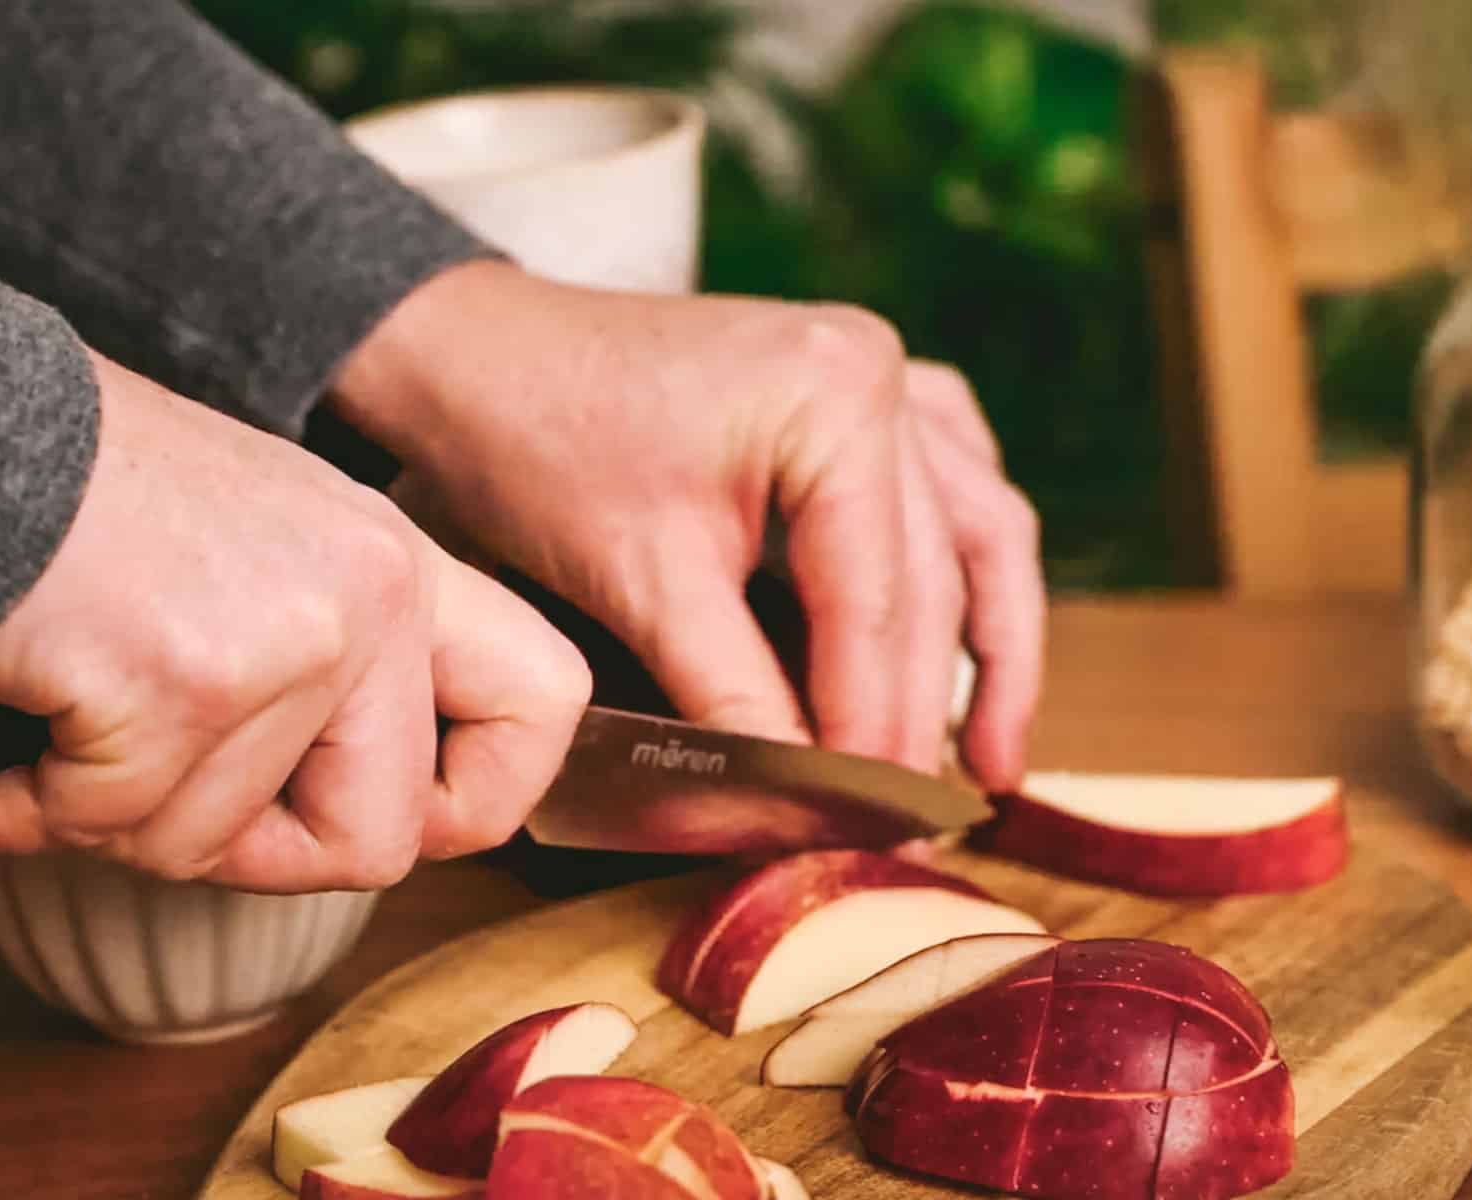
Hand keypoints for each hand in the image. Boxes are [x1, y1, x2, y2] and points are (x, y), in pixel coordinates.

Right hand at [0, 351, 590, 890]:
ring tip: (51, 706)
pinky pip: (104, 824)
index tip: (404, 817)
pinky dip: (12, 798)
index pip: (547, 700)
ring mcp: (293, 638)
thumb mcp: (262, 555)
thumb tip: (360, 817)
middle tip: (154, 796)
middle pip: (379, 844)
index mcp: (400, 565)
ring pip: (210, 848)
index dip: (482, 799)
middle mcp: (373, 593)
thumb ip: (332, 669)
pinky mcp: (186, 680)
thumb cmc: (85, 498)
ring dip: (99, 810)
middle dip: (250, 859)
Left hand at [334, 262, 1042, 789]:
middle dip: (924, 709)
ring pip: (975, 533)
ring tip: (994, 764)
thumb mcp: (643, 583)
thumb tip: (802, 809)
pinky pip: (950, 490)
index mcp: (837, 398)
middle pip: (934, 578)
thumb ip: (737, 697)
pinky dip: (959, 573)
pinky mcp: (857, 397)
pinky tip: (968, 640)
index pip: (877, 602)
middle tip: (923, 825)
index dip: (879, 727)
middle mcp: (882, 373)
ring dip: (988, 648)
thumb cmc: (539, 441)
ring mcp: (881, 376)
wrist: (477, 354)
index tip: (880, 827)